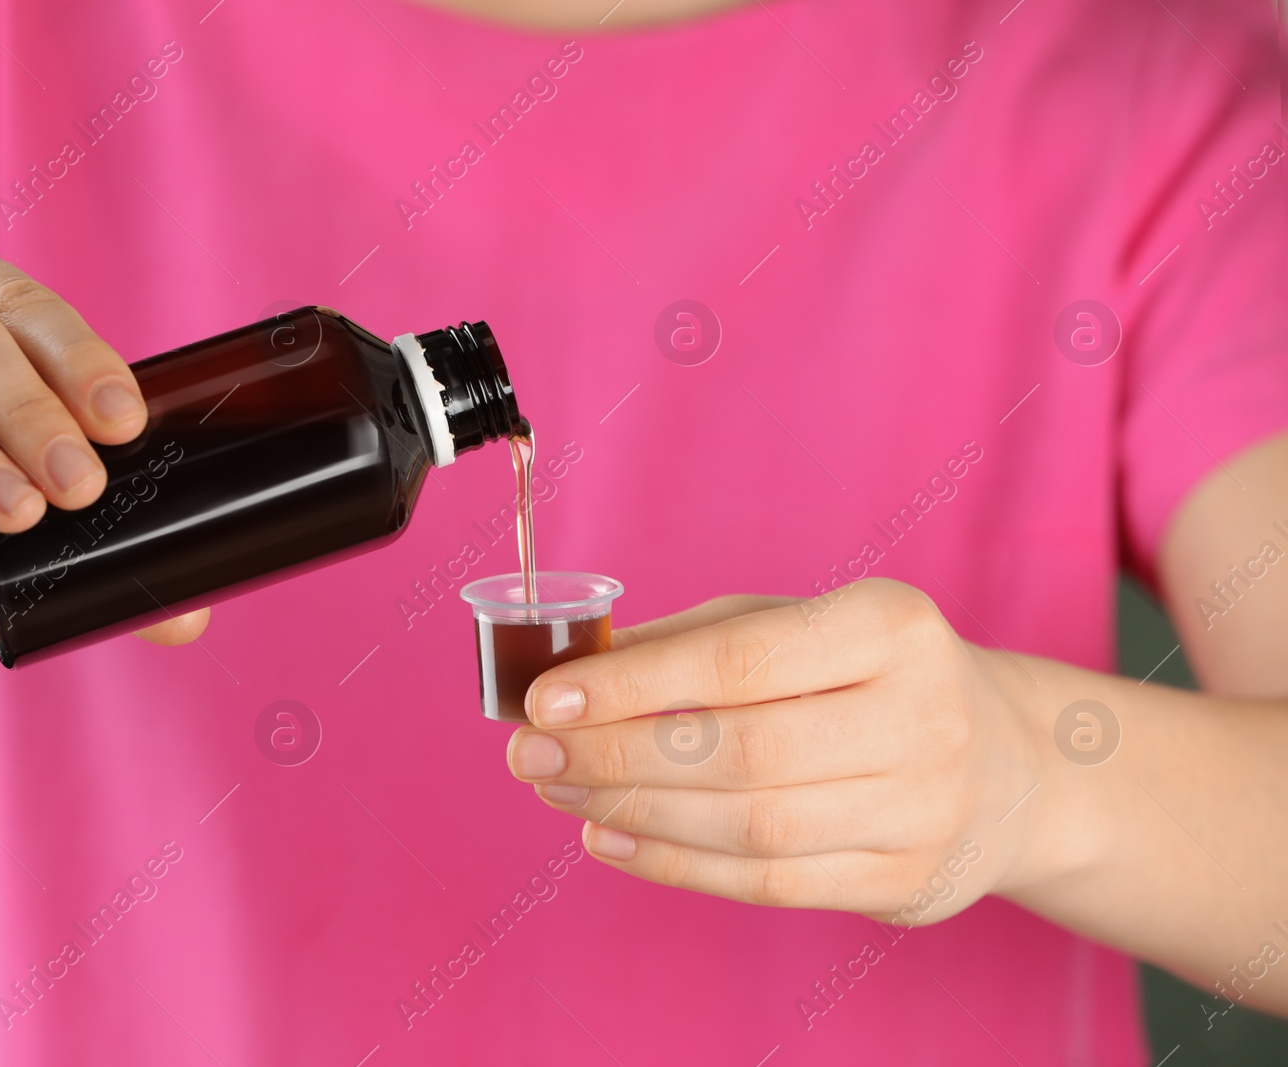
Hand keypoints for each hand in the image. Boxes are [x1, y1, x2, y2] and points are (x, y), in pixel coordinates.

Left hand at [505, 580, 1042, 924]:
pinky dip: (675, 865)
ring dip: (634, 811)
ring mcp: (921, 810)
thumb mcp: (797, 627)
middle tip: (529, 755)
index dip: (632, 685)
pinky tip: (610, 837)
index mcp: (892, 628)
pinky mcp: (905, 881)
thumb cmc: (867, 677)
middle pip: (740, 751)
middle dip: (614, 755)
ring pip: (750, 826)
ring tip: (559, 791)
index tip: (545, 700)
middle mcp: (921, 718)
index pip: (740, 660)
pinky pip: (768, 883)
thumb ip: (690, 643)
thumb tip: (571, 670)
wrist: (1007, 765)